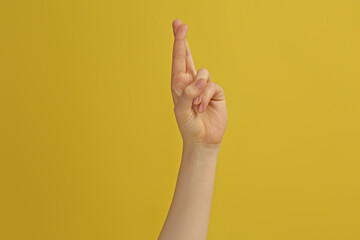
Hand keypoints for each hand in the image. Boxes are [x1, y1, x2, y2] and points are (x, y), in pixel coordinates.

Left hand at [171, 19, 227, 148]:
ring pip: (203, 73)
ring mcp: (203, 86)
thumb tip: (201, 80)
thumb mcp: (181, 111)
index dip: (179, 42)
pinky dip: (207, 97)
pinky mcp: (216, 91)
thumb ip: (188, 94)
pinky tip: (203, 108)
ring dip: (199, 91)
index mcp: (178, 84)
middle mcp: (190, 82)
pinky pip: (212, 85)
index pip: (178, 60)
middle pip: (188, 56)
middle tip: (179, 23)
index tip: (179, 25)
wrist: (203, 139)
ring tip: (196, 107)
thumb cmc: (188, 126)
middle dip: (183, 40)